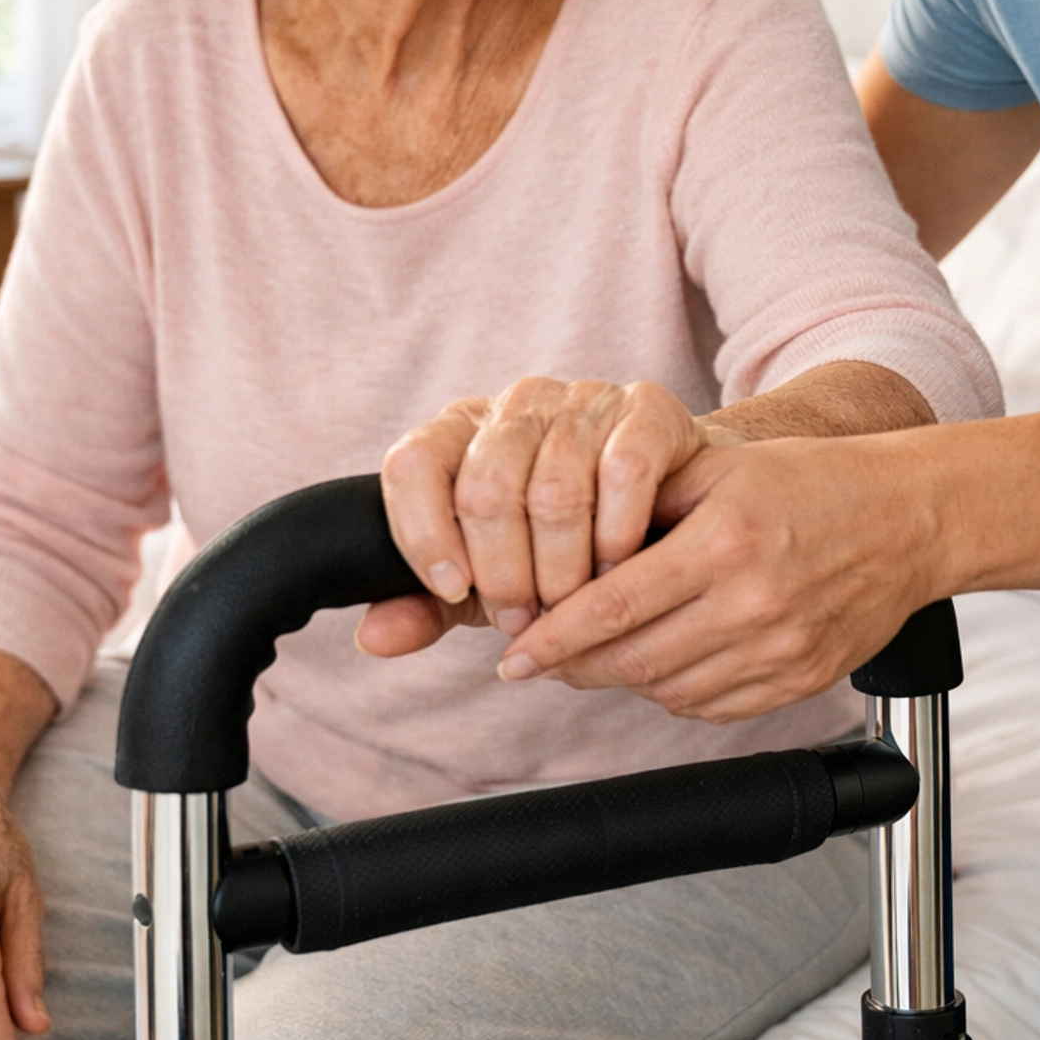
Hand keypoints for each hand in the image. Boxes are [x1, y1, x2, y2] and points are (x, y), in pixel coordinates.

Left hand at [367, 378, 734, 656]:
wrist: (666, 497)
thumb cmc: (563, 542)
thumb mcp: (490, 574)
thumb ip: (430, 604)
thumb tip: (373, 638)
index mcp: (462, 433)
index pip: (412, 464)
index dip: (423, 533)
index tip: (452, 590)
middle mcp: (516, 406)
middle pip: (486, 488)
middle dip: (504, 574)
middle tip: (524, 622)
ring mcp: (582, 400)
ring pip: (556, 489)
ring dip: (563, 569)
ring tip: (572, 609)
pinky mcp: (645, 407)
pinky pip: (626, 471)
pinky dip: (618, 535)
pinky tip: (617, 567)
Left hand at [492, 430, 943, 719]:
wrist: (908, 518)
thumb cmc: (809, 482)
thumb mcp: (720, 466)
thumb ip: (642, 502)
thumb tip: (561, 547)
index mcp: (724, 542)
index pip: (613, 607)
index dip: (552, 638)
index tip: (511, 656)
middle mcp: (753, 604)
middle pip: (631, 661)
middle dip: (573, 665)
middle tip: (538, 657)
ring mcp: (780, 652)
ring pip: (666, 691)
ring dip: (620, 679)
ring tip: (598, 654)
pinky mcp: (800, 682)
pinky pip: (712, 707)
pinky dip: (673, 691)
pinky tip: (663, 660)